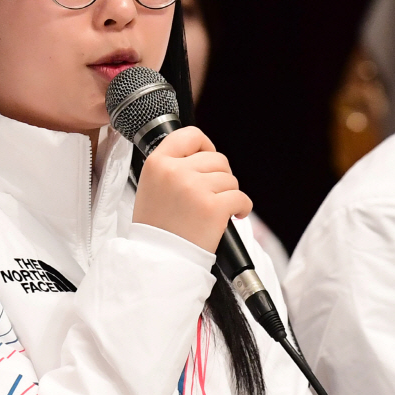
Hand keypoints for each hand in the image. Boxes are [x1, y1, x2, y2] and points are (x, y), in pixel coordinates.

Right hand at [131, 126, 252, 252]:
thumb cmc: (157, 228)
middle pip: (217, 158)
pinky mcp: (214, 207)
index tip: (208, 157)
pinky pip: (241, 197)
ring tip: (216, 209)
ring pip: (230, 179)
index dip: (205, 145)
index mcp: (157, 163)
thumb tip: (203, 155)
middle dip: (220, 176)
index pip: (190, 135)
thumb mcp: (151, 187)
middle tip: (212, 194)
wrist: (159, 260)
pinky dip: (242, 207)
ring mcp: (195, 188)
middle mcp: (176, 171)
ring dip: (229, 194)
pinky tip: (233, 215)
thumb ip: (173, 167)